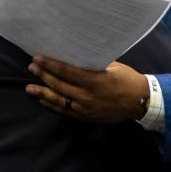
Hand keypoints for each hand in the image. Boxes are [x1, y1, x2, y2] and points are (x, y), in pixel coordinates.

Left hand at [25, 55, 149, 123]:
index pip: (66, 71)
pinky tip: (44, 100)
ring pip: (59, 100)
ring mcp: (86, 109)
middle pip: (59, 85)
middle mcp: (87, 96)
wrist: (141, 102)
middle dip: (43, 76)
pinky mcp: (87, 117)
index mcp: (94, 80)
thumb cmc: (128, 79)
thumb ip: (93, 63)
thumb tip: (76, 54)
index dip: (50, 64)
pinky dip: (53, 106)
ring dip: (43, 93)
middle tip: (31, 68)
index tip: (37, 58)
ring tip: (29, 87)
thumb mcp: (112, 66)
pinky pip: (66, 112)